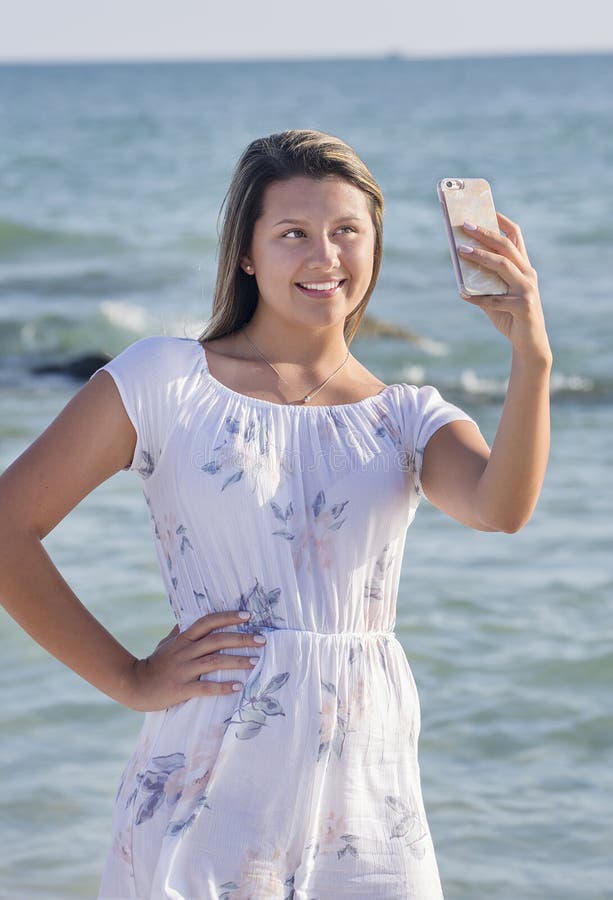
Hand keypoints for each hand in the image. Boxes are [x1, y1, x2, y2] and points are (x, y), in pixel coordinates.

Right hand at [127, 611, 263, 711]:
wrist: (133, 685)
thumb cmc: (153, 664)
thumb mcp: (165, 643)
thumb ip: (179, 632)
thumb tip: (187, 618)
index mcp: (183, 638)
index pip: (208, 622)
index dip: (228, 617)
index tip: (248, 615)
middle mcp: (185, 651)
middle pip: (217, 640)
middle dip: (242, 639)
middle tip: (262, 640)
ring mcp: (183, 670)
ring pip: (215, 662)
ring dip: (237, 661)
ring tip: (256, 662)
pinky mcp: (181, 688)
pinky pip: (205, 687)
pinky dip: (222, 687)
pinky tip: (238, 687)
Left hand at [458, 213, 551, 365]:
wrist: (528, 343)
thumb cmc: (510, 316)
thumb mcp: (495, 295)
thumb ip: (483, 282)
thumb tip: (459, 267)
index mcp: (523, 267)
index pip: (515, 237)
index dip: (502, 222)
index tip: (487, 209)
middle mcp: (528, 274)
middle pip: (506, 247)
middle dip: (485, 233)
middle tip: (465, 225)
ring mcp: (527, 289)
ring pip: (502, 266)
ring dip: (480, 256)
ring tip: (461, 250)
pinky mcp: (523, 306)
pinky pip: (495, 299)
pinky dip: (477, 297)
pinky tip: (463, 294)